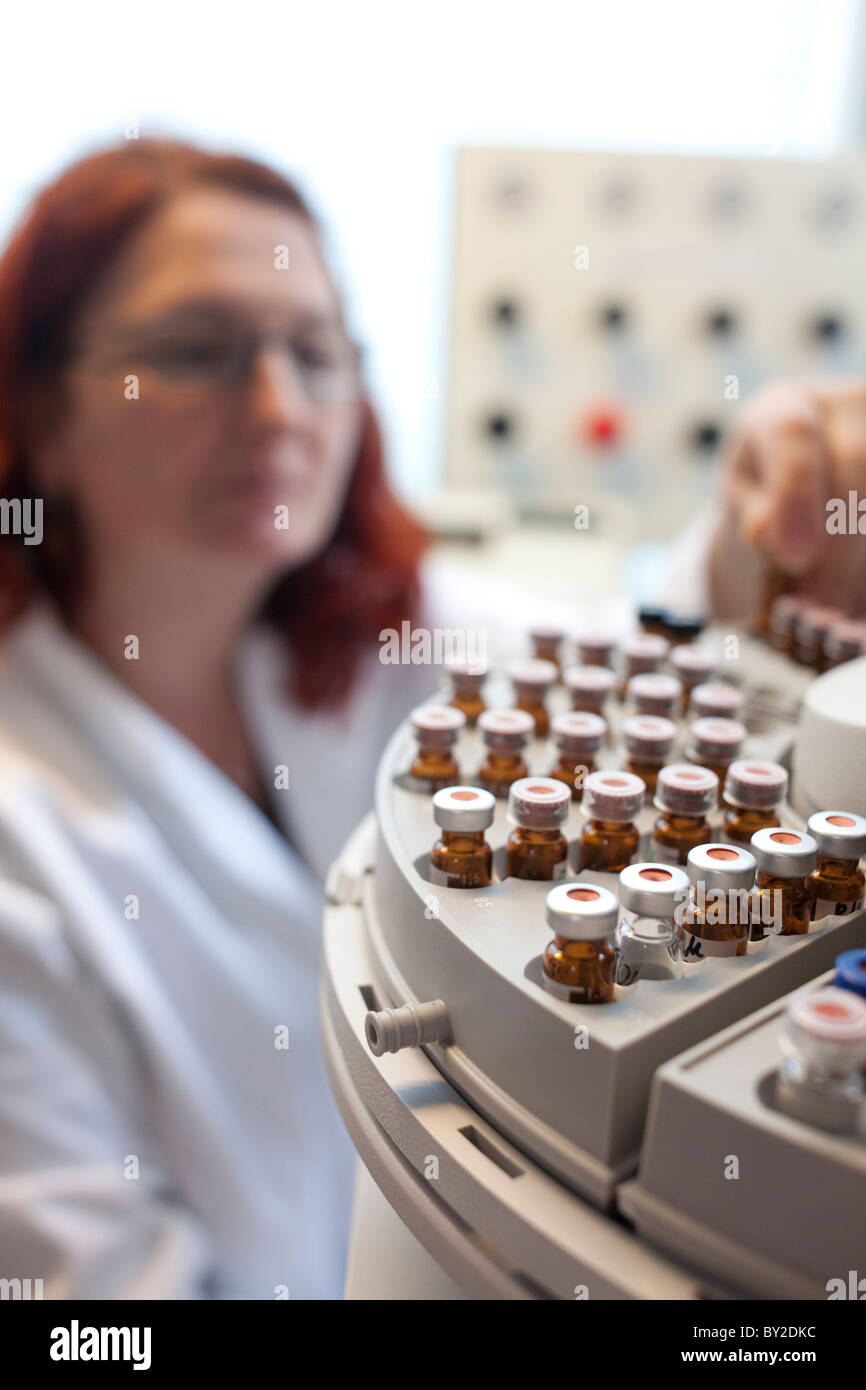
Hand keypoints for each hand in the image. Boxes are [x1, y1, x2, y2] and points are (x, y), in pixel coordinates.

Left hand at [710, 379, 865, 620]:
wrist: (800, 495)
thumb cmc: (765, 500)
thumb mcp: (745, 509)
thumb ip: (753, 517)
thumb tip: (767, 533)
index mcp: (785, 407)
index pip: (792, 433)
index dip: (796, 493)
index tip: (795, 556)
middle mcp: (846, 404)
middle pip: (857, 463)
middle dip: (841, 545)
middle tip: (823, 606)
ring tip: (842, 608)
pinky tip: (858, 595)